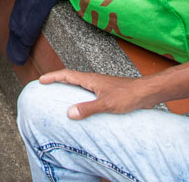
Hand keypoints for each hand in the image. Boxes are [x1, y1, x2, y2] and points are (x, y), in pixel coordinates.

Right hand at [39, 69, 155, 119]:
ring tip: (60, 97)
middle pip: (71, 78)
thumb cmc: (128, 96)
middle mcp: (93, 80)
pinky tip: (83, 106)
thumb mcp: (106, 104)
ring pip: (80, 85)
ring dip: (68, 88)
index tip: (41, 80)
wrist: (147, 93)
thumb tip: (69, 113)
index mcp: (90, 80)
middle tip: (46, 86)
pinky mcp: (107, 92)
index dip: (53, 77)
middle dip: (57, 81)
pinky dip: (80, 96)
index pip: (67, 75)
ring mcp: (100, 86)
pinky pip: (88, 92)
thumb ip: (88, 108)